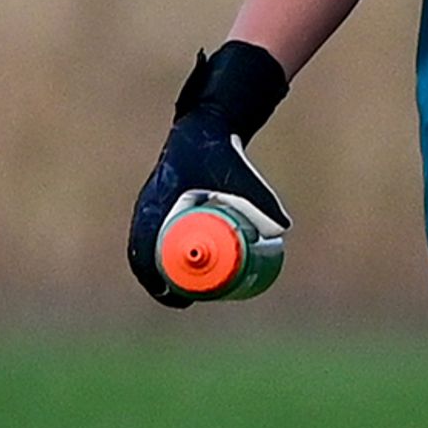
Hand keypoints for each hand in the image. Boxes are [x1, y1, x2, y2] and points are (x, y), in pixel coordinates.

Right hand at [128, 42, 291, 307]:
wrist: (207, 126)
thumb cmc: (220, 151)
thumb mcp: (239, 175)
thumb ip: (261, 199)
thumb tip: (283, 228)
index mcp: (155, 206)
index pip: (143, 252)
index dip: (154, 280)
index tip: (175, 299)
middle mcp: (148, 209)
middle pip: (145, 256)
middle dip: (161, 283)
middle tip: (187, 301)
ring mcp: (153, 208)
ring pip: (151, 248)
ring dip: (163, 272)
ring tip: (189, 293)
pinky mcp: (164, 206)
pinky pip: (158, 236)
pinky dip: (167, 255)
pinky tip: (185, 269)